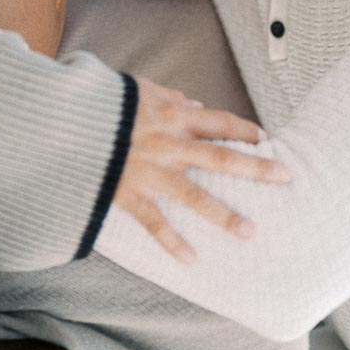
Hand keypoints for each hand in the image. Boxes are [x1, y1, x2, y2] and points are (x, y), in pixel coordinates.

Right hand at [114, 77, 290, 261]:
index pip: (218, 122)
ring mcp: (150, 173)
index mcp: (171, 116)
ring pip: (195, 196)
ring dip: (224, 215)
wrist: (64, 123)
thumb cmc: (101, 101)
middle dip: (255, 167)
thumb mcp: (136, 88)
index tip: (265, 138)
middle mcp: (167, 145)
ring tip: (250, 232)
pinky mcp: (129, 195)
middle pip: (220, 158)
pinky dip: (173, 243)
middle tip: (286, 177)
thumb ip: (166, 95)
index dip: (244, 129)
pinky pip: (156, 223)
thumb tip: (192, 103)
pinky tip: (192, 261)